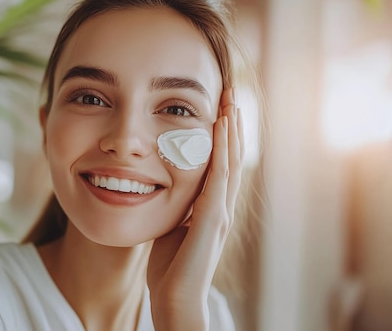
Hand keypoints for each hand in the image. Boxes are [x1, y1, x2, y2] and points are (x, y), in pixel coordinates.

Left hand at [147, 88, 243, 329]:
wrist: (176, 300)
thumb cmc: (170, 269)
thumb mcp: (171, 228)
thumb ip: (175, 208)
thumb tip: (161, 190)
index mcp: (212, 208)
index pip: (221, 164)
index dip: (222, 137)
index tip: (218, 109)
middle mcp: (222, 206)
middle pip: (232, 157)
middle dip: (231, 125)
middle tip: (228, 94)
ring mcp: (221, 212)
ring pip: (231, 161)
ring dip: (230, 130)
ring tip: (230, 101)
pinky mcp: (213, 218)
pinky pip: (220, 176)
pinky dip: (222, 149)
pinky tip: (220, 127)